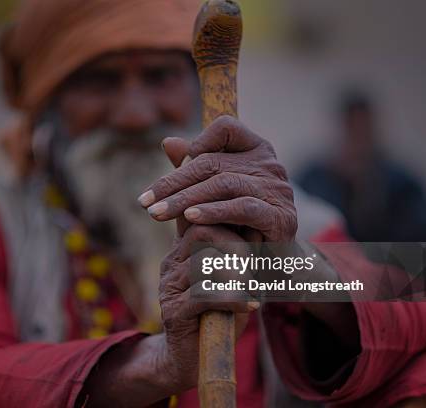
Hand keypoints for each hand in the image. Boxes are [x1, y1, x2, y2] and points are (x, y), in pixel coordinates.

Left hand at [139, 115, 296, 241]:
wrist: (269, 262)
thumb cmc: (235, 224)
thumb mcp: (210, 194)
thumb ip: (194, 168)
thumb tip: (168, 142)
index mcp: (256, 150)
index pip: (225, 128)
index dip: (196, 143)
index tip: (171, 171)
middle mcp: (270, 165)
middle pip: (213, 162)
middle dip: (173, 183)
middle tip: (145, 203)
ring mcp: (278, 190)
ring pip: (224, 184)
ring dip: (185, 199)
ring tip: (158, 214)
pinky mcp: (281, 217)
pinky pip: (243, 208)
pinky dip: (214, 212)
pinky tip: (190, 219)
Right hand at [157, 224, 256, 389]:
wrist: (190, 359)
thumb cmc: (218, 315)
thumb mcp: (234, 280)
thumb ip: (242, 256)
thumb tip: (258, 228)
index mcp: (182, 251)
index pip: (201, 220)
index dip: (230, 226)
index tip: (253, 244)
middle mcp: (171, 264)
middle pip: (202, 233)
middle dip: (236, 246)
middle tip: (254, 268)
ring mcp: (169, 287)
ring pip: (205, 262)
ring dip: (237, 274)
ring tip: (252, 290)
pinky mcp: (174, 311)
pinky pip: (204, 293)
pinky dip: (233, 298)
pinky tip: (248, 306)